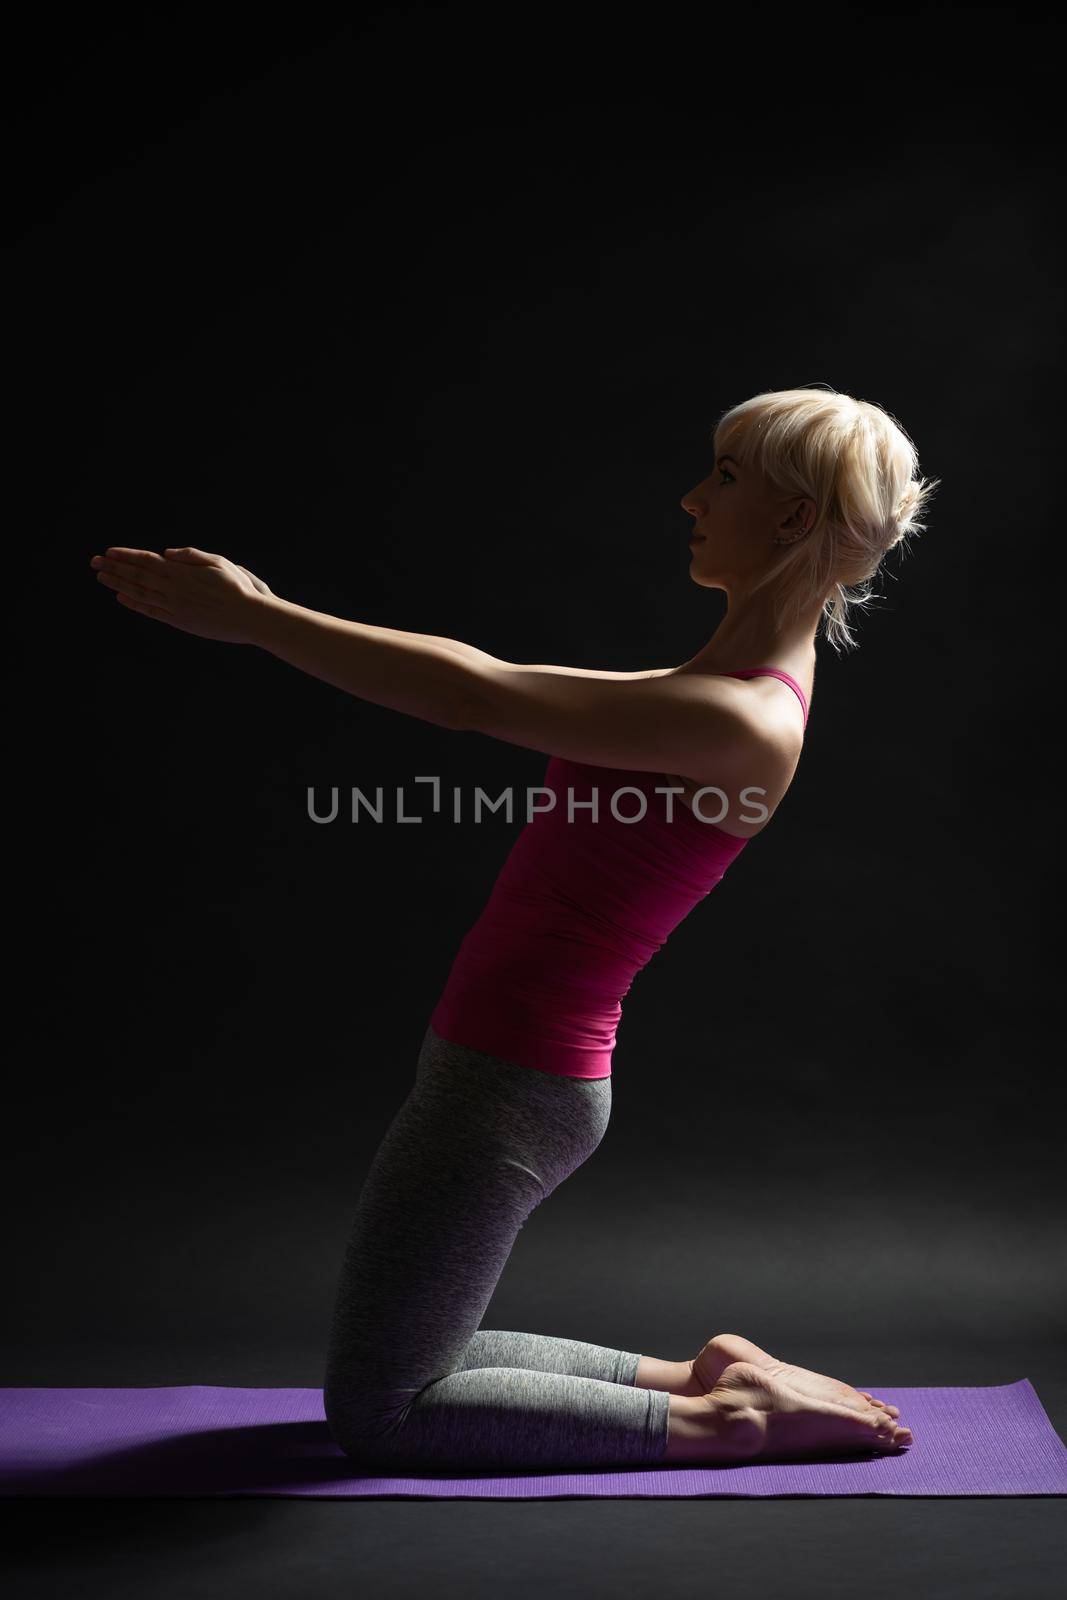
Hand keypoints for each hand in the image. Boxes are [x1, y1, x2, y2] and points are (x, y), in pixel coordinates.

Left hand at [89, 546, 275, 643]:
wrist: (249, 616)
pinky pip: (151, 611)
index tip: (108, 552)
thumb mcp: (219, 561)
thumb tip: (166, 552)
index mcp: (182, 571)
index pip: (147, 560)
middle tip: (94, 562)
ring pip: (140, 592)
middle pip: (138, 575)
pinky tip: (121, 597)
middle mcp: (174, 588)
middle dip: (115, 567)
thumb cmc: (238, 587)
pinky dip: (135, 604)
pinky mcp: (179, 620)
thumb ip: (191, 555)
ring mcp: (175, 606)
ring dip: (118, 583)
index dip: (126, 556)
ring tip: (101, 577)